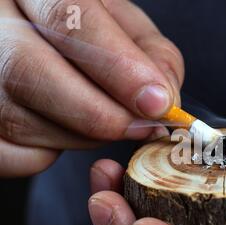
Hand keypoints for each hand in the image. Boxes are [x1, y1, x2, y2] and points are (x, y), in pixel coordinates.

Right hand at [0, 0, 182, 176]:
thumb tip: (164, 98)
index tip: (157, 102)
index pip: (69, 20)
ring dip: (82, 136)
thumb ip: (150, 53)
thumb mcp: (123, 26)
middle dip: (101, 114)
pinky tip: (65, 128)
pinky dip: (49, 153)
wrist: (34, 38)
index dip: (118, 67)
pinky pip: (14, 155)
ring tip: (107, 120)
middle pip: (30, 73)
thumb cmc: (84, 33)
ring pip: (22, 121)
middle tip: (142, 128)